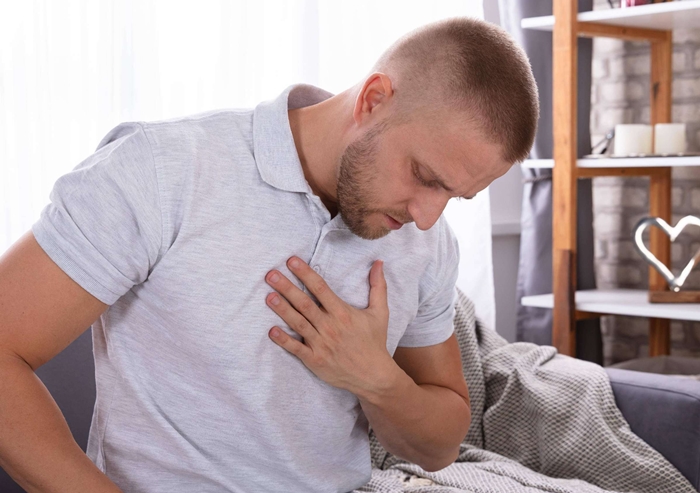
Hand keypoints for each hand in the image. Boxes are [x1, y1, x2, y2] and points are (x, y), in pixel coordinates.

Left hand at [264, 256, 394, 396]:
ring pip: (298, 323)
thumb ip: (378, 286)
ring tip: (268, 296)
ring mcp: (321, 344)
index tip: (292, 261)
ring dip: (282, 309)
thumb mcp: (380, 312)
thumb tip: (379, 263)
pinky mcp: (315, 360)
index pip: (320, 288)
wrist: (373, 375)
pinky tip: (271, 330)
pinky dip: (283, 340)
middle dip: (286, 288)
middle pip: (304, 303)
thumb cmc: (374, 341)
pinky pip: (296, 349)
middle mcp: (330, 326)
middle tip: (271, 275)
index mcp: (342, 312)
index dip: (305, 273)